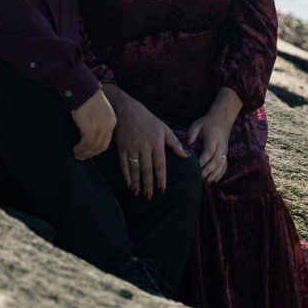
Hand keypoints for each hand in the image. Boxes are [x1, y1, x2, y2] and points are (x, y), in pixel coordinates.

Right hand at [70, 88, 115, 159]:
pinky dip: (80, 148)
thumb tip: (86, 140)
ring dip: (83, 152)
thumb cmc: (87, 99)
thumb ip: (95, 126)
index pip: (106, 142)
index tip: (88, 153)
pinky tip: (75, 149)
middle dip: (90, 154)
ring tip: (76, 154)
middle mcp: (108, 126)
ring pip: (93, 147)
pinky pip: (85, 143)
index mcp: (112, 122)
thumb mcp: (97, 114)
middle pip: (101, 147)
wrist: (83, 89)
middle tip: (81, 157)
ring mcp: (100, 127)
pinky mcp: (90, 128)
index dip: (96, 150)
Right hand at [104, 84, 188, 198]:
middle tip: (150, 197)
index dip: (161, 179)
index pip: (160, 165)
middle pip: (147, 170)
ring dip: (137, 183)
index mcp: (157, 143)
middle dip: (149, 184)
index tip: (162, 190)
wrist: (128, 110)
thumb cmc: (149, 120)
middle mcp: (145, 146)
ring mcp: (132, 147)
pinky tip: (128, 184)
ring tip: (138, 193)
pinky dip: (125, 175)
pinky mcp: (121, 147)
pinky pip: (124, 164)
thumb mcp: (164, 129)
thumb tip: (186, 156)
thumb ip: (175, 144)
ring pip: (135, 169)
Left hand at [187, 87, 241, 183]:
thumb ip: (192, 133)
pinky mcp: (226, 153)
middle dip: (208, 171)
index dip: (202, 160)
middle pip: (216, 160)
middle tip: (199, 179)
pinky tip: (215, 181)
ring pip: (222, 164)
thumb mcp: (197, 124)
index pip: (208, 151)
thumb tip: (187, 143)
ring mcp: (224, 150)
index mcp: (213, 138)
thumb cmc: (207, 122)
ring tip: (207, 183)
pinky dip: (221, 174)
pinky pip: (225, 165)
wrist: (222, 119)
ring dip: (215, 174)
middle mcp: (220, 145)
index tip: (194, 167)